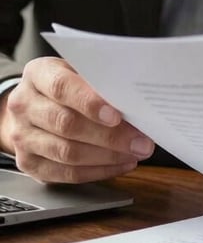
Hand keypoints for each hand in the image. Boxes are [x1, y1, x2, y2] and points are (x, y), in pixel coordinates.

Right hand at [0, 57, 154, 182]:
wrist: (33, 102)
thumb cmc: (67, 82)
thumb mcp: (80, 68)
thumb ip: (100, 79)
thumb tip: (135, 98)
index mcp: (38, 74)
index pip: (62, 87)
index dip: (90, 102)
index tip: (116, 115)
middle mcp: (24, 105)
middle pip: (67, 125)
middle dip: (109, 136)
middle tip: (140, 141)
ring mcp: (22, 137)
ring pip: (67, 153)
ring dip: (107, 156)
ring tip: (135, 152)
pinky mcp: (28, 163)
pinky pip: (66, 173)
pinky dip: (98, 171)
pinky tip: (120, 164)